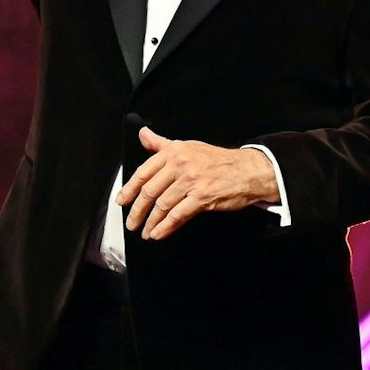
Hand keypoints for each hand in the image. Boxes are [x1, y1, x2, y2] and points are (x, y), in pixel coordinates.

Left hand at [116, 127, 278, 240]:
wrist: (247, 170)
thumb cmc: (218, 160)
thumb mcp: (188, 147)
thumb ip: (163, 145)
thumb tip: (143, 135)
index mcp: (174, 152)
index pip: (144, 172)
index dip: (129, 189)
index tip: (121, 201)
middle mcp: (180, 165)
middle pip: (150, 191)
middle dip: (137, 210)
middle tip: (131, 223)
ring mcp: (191, 181)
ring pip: (162, 205)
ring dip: (151, 222)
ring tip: (145, 232)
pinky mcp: (202, 197)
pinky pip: (178, 215)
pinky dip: (166, 227)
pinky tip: (159, 233)